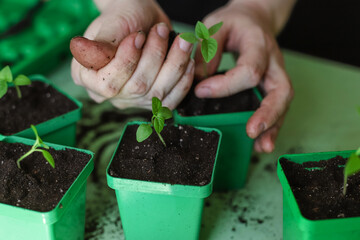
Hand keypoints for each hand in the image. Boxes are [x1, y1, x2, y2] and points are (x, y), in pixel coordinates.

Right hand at [70, 0, 194, 109]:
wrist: (142, 18)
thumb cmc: (123, 18)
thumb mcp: (111, 25)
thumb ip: (102, 43)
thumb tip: (83, 52)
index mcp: (88, 76)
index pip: (107, 85)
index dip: (126, 62)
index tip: (138, 37)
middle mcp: (109, 94)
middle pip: (136, 88)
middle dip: (154, 57)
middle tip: (160, 30)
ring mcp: (132, 100)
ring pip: (157, 93)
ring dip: (174, 66)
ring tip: (182, 41)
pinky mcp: (153, 100)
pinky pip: (171, 100)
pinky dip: (183, 81)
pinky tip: (188, 63)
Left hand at [193, 0, 293, 152]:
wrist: (253, 19)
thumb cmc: (233, 23)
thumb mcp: (215, 26)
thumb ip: (206, 51)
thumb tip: (198, 80)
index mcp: (258, 44)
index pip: (249, 70)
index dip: (226, 85)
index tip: (201, 91)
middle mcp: (273, 61)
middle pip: (280, 90)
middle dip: (267, 113)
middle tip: (251, 131)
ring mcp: (276, 74)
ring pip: (282, 102)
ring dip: (273, 126)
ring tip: (262, 146)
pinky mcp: (273, 85)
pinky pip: (277, 106)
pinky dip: (272, 126)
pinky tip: (263, 142)